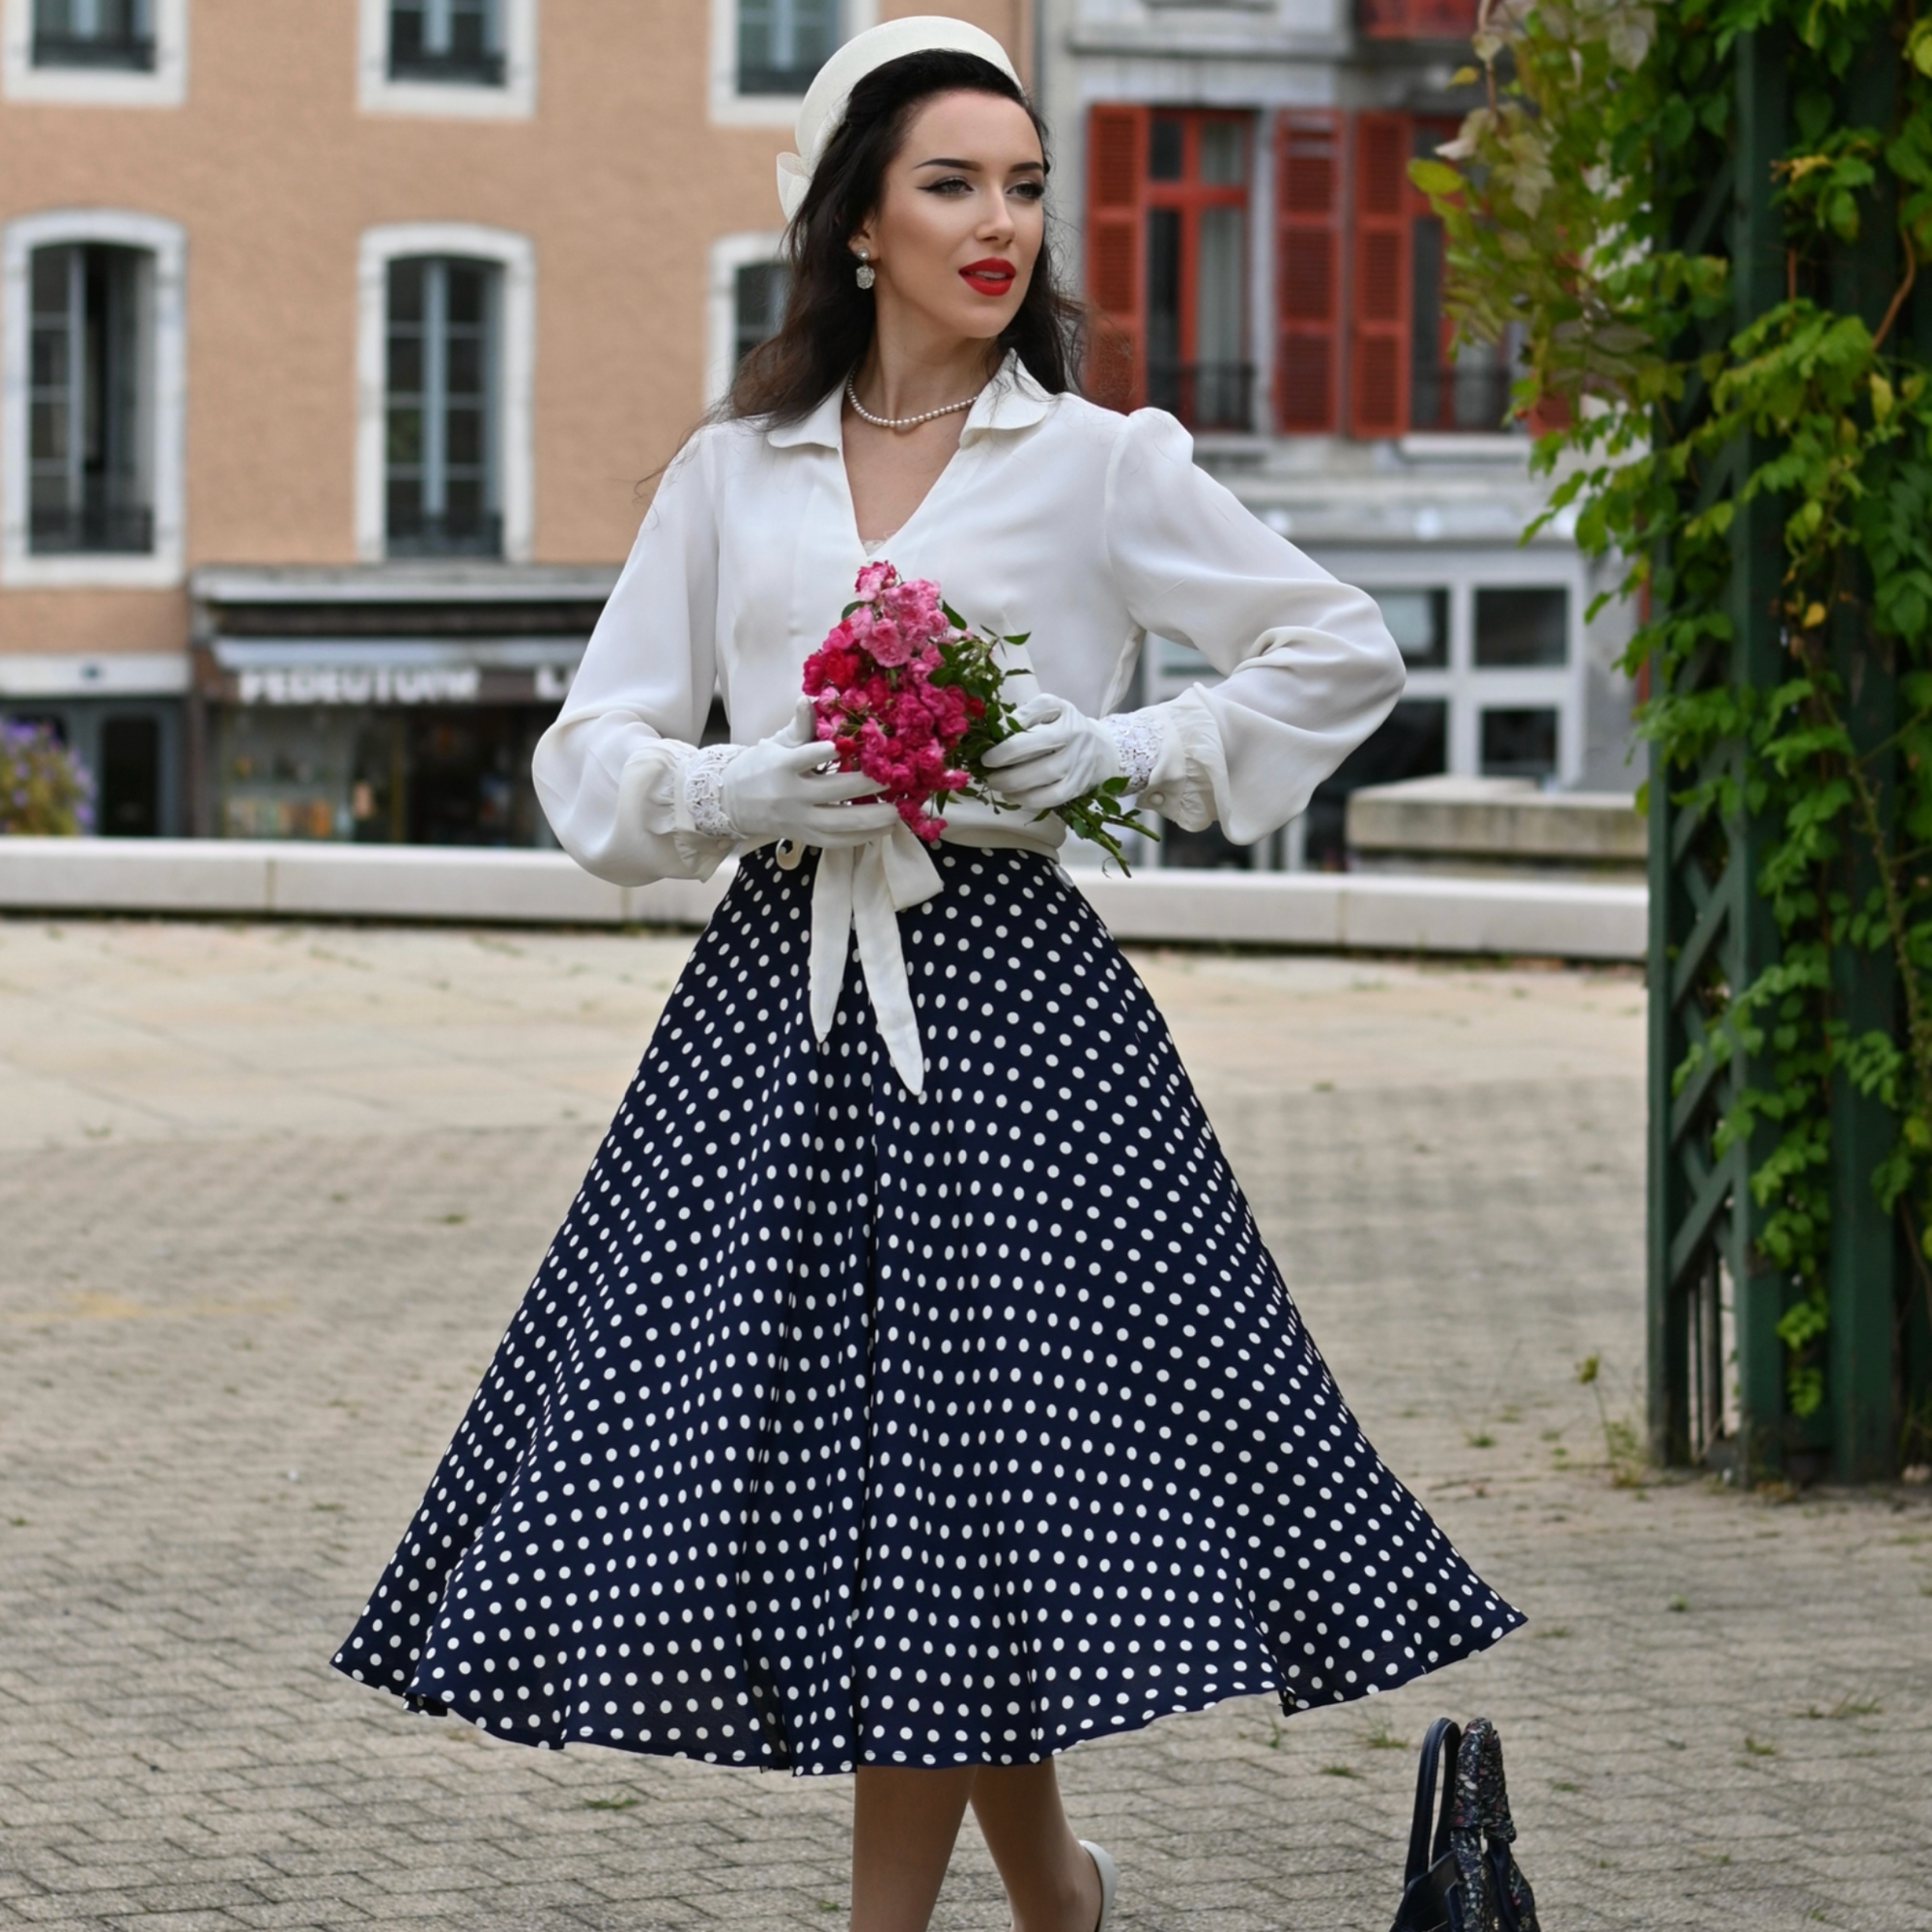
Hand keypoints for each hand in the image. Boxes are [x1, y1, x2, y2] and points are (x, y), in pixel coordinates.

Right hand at [720, 699, 902, 847]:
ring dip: (873, 818)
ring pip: (840, 823)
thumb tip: (806, 700)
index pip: (801, 758)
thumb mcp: (776, 743)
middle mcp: (790, 795)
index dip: (819, 753)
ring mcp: (799, 820)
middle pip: (832, 792)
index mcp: (781, 767)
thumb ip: (799, 727)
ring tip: (898, 810)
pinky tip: (886, 829)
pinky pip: (838, 841)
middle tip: (896, 778)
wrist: (733, 802)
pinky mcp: (805, 837)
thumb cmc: (762, 766)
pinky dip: (864, 837)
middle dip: (867, 785)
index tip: (840, 745)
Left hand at [978, 694, 1122, 813]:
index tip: (987, 741)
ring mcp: (1078, 760)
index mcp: (1062, 710)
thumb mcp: (1050, 710)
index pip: (1032, 714)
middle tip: (984, 766)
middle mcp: (1074, 733)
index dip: (1005, 728)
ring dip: (1011, 781)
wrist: (1104, 750)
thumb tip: (993, 732)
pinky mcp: (1078, 785)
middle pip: (1034, 746)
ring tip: (994, 782)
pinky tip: (1011, 795)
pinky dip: (1027, 799)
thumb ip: (1024, 716)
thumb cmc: (1066, 728)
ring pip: (1043, 774)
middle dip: (1003, 758)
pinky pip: (1051, 796)